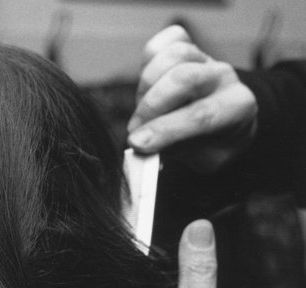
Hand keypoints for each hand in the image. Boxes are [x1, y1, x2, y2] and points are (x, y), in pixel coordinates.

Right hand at [127, 25, 257, 172]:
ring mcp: (205, 58)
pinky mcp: (187, 46)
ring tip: (144, 112)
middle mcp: (223, 76)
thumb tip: (143, 145)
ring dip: (146, 87)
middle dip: (150, 107)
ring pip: (172, 56)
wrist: (222, 122)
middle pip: (183, 78)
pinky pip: (164, 42)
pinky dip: (149, 60)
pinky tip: (148, 84)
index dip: (165, 129)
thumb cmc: (211, 142)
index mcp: (238, 105)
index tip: (137, 144)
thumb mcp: (205, 160)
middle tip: (136, 132)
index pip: (201, 114)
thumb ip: (177, 151)